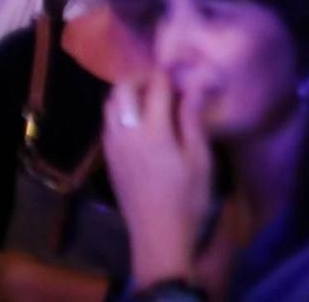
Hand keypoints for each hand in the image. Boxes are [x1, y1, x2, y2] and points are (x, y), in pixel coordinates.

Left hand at [102, 74, 212, 288]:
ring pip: (110, 104)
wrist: (158, 235)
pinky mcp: (109, 159)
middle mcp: (125, 134)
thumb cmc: (187, 198)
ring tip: (152, 99)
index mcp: (153, 132)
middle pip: (122, 90)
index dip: (169, 74)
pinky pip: (108, 122)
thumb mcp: (199, 159)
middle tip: (164, 82)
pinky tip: (142, 122)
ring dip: (128, 93)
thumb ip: (192, 119)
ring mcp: (113, 147)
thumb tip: (195, 85)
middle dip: (141, 78)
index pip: (155, 86)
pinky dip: (121, 111)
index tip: (184, 73)